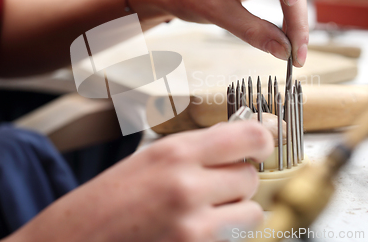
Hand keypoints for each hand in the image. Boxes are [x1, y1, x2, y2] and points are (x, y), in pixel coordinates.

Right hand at [4, 121, 273, 241]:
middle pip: (251, 176)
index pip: (248, 137)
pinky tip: (194, 230)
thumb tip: (235, 144)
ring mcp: (193, 226)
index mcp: (174, 153)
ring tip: (206, 211)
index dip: (262, 139)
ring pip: (251, 212)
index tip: (264, 142)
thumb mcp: (147, 162)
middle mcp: (187, 185)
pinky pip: (232, 239)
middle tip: (218, 184)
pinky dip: (222, 234)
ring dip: (236, 210)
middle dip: (239, 180)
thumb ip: (193, 152)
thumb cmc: (103, 203)